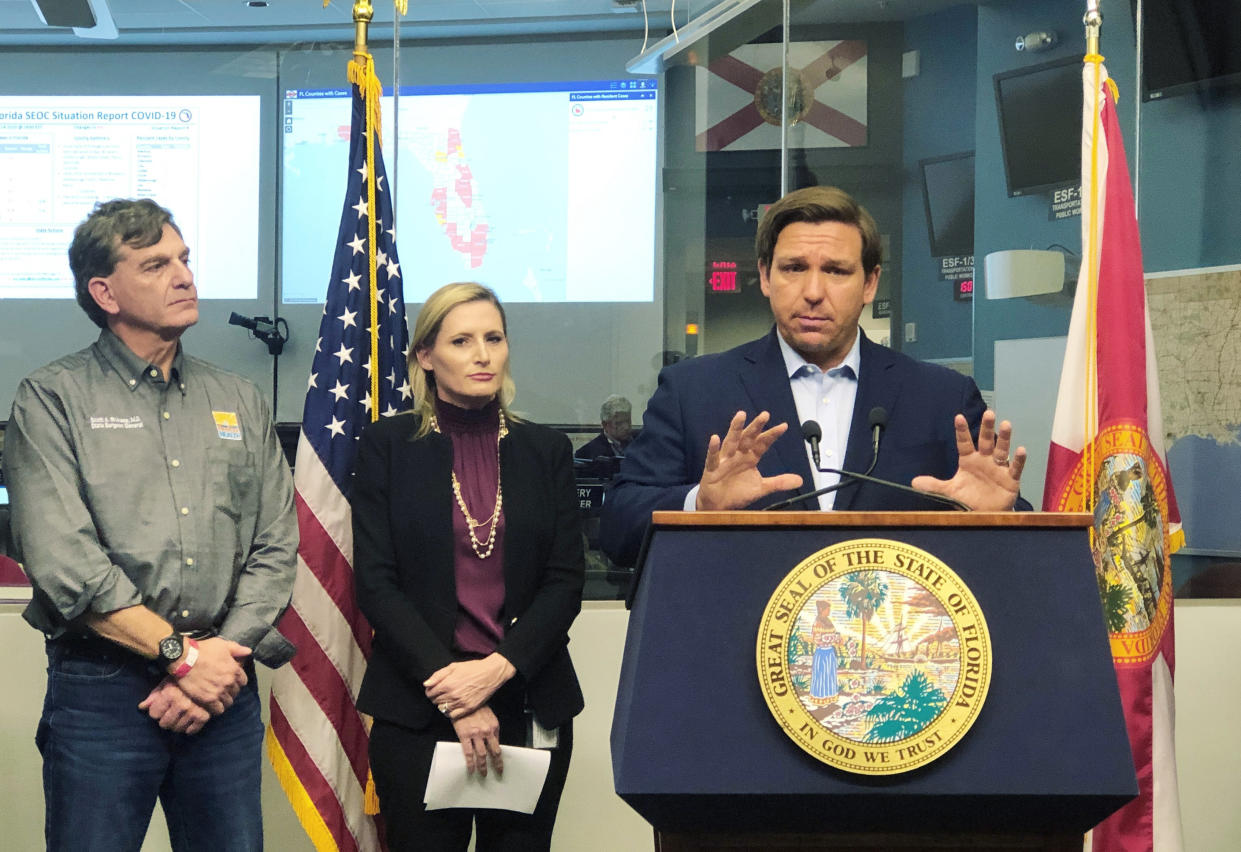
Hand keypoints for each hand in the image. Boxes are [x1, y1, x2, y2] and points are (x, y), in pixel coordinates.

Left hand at [138, 678, 210, 733]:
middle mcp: (182, 704)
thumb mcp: (167, 681)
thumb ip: (154, 695)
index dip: (155, 711)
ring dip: (177, 725)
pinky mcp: (206, 713)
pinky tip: (190, 725)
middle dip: (165, 720)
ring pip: (179, 727)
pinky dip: (192, 728)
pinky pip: (196, 727)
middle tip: (169, 715)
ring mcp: (194, 710)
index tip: (160, 708)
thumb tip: (141, 707)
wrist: (204, 668)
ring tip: (179, 718)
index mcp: (171, 694)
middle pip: (165, 724)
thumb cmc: (184, 674)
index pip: (154, 714)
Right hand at [173, 637, 249, 714]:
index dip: (237, 682)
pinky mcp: (208, 699)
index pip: (243, 682)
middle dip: (230, 692)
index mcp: (234, 669)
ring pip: (228, 702)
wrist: (184, 659)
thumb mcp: (222, 645)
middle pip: (235, 693)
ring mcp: (219, 691)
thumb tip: (248, 651)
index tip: (230, 682)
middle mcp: (229, 682)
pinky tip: (211, 705)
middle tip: (222, 691)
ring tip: (217, 699)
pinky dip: (216, 709)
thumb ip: (236, 649)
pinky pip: (218, 710)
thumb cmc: (202, 650)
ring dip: (224, 701)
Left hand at [425, 653, 514, 719]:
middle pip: (435, 702)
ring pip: (443, 709)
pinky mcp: (468, 708)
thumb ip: (438, 676)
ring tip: (448, 698)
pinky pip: (452, 715)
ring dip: (443, 704)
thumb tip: (426, 684)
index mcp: (447, 684)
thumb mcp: (453, 666)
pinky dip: (450, 712)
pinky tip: (453, 705)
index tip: (434, 689)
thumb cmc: (473, 668)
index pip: (430, 693)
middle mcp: (453, 695)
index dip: (430, 691)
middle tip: (442, 693)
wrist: (491, 673)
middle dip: (436, 697)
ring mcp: (461, 703)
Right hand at [451, 705, 503, 776]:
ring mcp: (476, 735)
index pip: (498, 745)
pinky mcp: (465, 736)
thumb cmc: (475, 707)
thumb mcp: (489, 717)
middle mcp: (487, 732)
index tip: (500, 763)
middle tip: (498, 772)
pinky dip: (470, 763)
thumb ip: (491, 729)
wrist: (462, 700)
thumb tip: (494, 742)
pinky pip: (468, 753)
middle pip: (494, 752)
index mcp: (494, 727)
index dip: (500, 756)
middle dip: (496, 764)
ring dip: (483, 766)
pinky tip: (471, 769)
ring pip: (482, 755)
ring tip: (483, 774)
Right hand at [696, 411, 802, 510]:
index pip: (762, 443)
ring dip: (736, 428)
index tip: (784, 426)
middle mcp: (738, 455)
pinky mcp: (712, 469)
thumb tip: (799, 480)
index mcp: (750, 457)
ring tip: (741, 415)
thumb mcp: (761, 488)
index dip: (772, 435)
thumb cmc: (738, 492)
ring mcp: (724, 460)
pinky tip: (715, 438)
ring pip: (731, 441)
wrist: (719, 505)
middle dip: (756, 426)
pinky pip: (713, 458)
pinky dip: (713, 448)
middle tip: (765, 415)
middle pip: (748, 438)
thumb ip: (779, 483)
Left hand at [911, 411, 1025, 510]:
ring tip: (1006, 424)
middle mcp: (984, 460)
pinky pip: (1015, 468)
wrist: (983, 515)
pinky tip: (1020, 449)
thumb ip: (934, 485)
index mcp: (968, 460)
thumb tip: (914, 482)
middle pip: (985, 441)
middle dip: (986, 428)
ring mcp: (998, 469)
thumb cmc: (967, 499)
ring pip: (1002, 450)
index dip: (962, 431)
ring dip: (1004, 438)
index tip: (958, 417)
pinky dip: (1018, 460)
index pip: (964, 443)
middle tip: (988, 413)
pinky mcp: (1010, 480)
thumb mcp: (949, 492)